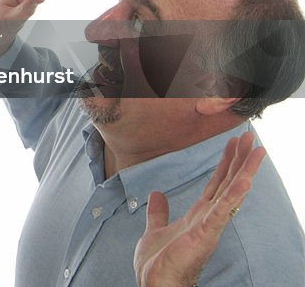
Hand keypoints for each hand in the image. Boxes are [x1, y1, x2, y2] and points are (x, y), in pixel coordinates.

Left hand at [134, 132, 265, 286]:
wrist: (156, 282)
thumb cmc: (158, 263)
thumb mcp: (156, 230)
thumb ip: (159, 213)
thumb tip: (157, 195)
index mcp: (198, 215)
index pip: (215, 184)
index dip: (225, 164)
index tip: (233, 145)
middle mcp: (208, 217)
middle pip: (227, 182)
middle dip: (239, 160)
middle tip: (249, 138)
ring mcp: (210, 224)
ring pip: (231, 192)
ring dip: (243, 170)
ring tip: (255, 151)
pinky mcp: (206, 232)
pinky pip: (223, 209)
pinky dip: (234, 194)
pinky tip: (244, 179)